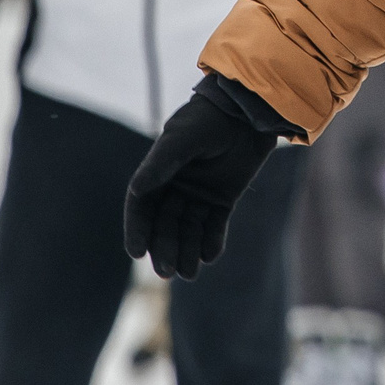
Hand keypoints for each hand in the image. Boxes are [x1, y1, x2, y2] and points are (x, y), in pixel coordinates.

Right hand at [124, 92, 278, 279]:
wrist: (248, 110)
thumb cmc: (209, 118)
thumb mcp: (183, 138)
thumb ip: (162, 163)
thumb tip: (136, 190)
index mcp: (158, 172)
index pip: (142, 207)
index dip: (137, 230)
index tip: (136, 252)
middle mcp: (176, 187)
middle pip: (165, 224)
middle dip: (164, 248)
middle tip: (167, 272)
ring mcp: (200, 194)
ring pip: (188, 230)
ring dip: (186, 252)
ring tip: (189, 273)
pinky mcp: (224, 198)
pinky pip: (214, 226)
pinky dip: (211, 242)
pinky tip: (209, 256)